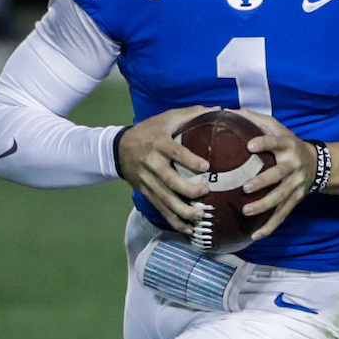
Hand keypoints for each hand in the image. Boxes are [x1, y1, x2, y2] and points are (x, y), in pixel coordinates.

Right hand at [117, 106, 215, 234]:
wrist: (119, 148)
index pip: (175, 153)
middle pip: (169, 180)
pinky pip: (161, 209)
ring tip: (200, 216)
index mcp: (158, 143)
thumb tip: (220, 109)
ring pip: (165, 199)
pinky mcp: (146, 192)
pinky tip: (188, 229)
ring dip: (183, 211)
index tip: (206, 166)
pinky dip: (174, 221)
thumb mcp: (166, 118)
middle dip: (188, 190)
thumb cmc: (149, 131)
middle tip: (206, 192)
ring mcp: (148, 180)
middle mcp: (152, 163)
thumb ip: (191, 114)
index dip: (189, 160)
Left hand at [236, 109, 319, 242]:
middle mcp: (293, 165)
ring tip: (246, 211)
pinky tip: (255, 235)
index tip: (249, 145)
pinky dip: (270, 227)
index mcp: (287, 145)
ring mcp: (295, 185)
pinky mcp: (295, 200)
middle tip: (246, 187)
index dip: (264, 143)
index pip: (276, 142)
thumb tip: (225, 110)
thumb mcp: (276, 127)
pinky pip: (282, 215)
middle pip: (279, 175)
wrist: (317, 164)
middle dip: (263, 181)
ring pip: (281, 198)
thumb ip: (254, 119)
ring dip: (264, 206)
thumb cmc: (287, 143)